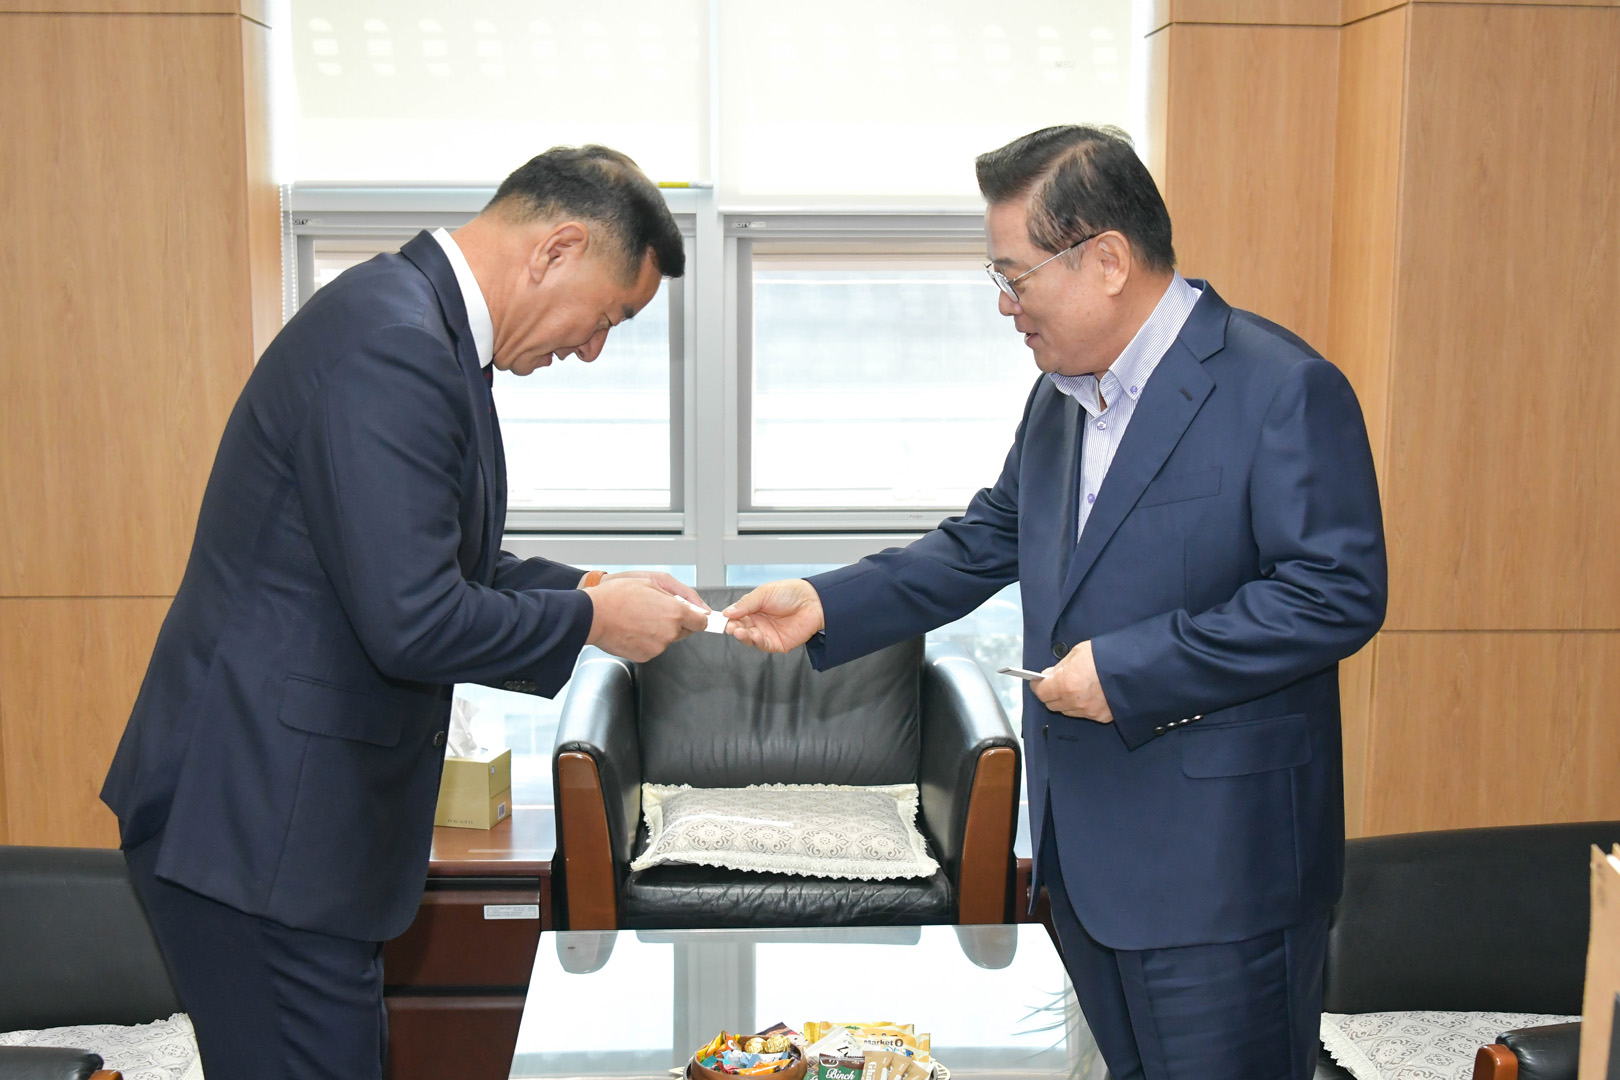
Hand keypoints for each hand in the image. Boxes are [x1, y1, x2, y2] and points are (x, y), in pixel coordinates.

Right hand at [584, 576, 707, 662]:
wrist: (592, 615)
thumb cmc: (617, 595)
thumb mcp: (652, 582)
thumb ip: (680, 595)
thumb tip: (698, 608)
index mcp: (674, 613)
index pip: (701, 622)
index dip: (697, 617)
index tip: (692, 615)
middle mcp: (669, 632)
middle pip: (685, 631)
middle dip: (676, 622)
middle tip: (656, 610)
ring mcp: (657, 647)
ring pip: (667, 639)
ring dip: (660, 630)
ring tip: (639, 617)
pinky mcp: (645, 656)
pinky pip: (653, 647)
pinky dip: (647, 640)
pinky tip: (633, 628)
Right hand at [722, 579, 824, 653]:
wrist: (814, 601)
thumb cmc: (791, 593)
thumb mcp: (764, 593)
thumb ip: (746, 604)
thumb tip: (728, 612)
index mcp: (753, 608)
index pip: (736, 616)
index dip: (728, 618)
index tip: (721, 619)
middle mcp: (759, 622)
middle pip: (740, 628)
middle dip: (733, 628)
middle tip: (729, 626)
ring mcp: (767, 633)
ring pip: (748, 638)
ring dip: (742, 636)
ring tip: (738, 631)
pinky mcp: (777, 643)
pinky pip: (762, 645)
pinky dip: (755, 642)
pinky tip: (753, 635)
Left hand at [1030, 640, 1113, 722]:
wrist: (1138, 667)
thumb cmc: (1109, 656)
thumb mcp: (1079, 653)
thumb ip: (1061, 667)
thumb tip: (1050, 674)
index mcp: (1066, 684)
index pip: (1041, 692)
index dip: (1038, 685)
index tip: (1038, 681)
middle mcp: (1076, 702)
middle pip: (1052, 705)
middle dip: (1051, 694)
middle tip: (1057, 682)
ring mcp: (1090, 712)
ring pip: (1069, 711)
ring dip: (1067, 701)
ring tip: (1076, 687)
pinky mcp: (1103, 717)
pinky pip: (1085, 714)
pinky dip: (1083, 706)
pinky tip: (1091, 694)